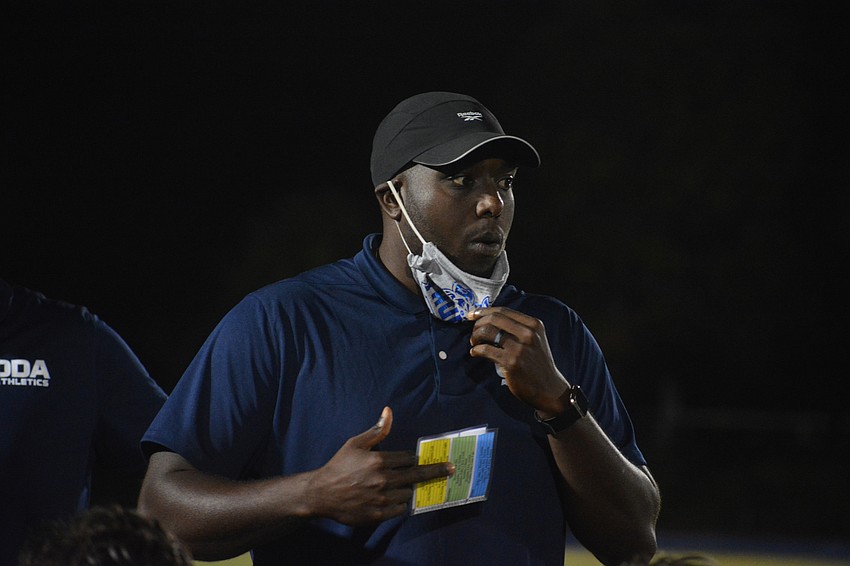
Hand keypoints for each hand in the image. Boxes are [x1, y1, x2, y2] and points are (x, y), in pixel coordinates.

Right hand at [307, 407, 453, 525]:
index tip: (424, 458)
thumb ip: (376, 430)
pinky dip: (399, 503)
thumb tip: (388, 411)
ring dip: (409, 489)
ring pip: (408, 493)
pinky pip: (400, 509)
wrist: (322, 494)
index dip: (415, 458)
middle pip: (417, 475)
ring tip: (404, 486)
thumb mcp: (355, 444)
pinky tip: (393, 498)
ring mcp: (382, 499)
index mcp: (379, 461)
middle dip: (435, 471)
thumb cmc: (339, 465)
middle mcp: (383, 480)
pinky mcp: (379, 514)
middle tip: (451, 469)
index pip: (409, 458)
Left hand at [467, 307, 569, 415]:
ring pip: (488, 332)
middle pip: (494, 318)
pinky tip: (475, 353)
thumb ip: (517, 328)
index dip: (484, 311)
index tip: (472, 314)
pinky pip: (486, 350)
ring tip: (474, 343)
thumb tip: (488, 320)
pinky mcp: (511, 362)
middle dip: (478, 323)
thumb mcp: (534, 340)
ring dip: (475, 336)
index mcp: (534, 324)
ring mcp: (520, 348)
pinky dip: (476, 350)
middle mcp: (528, 333)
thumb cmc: (537, 364)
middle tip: (473, 332)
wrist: (549, 389)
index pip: (503, 311)